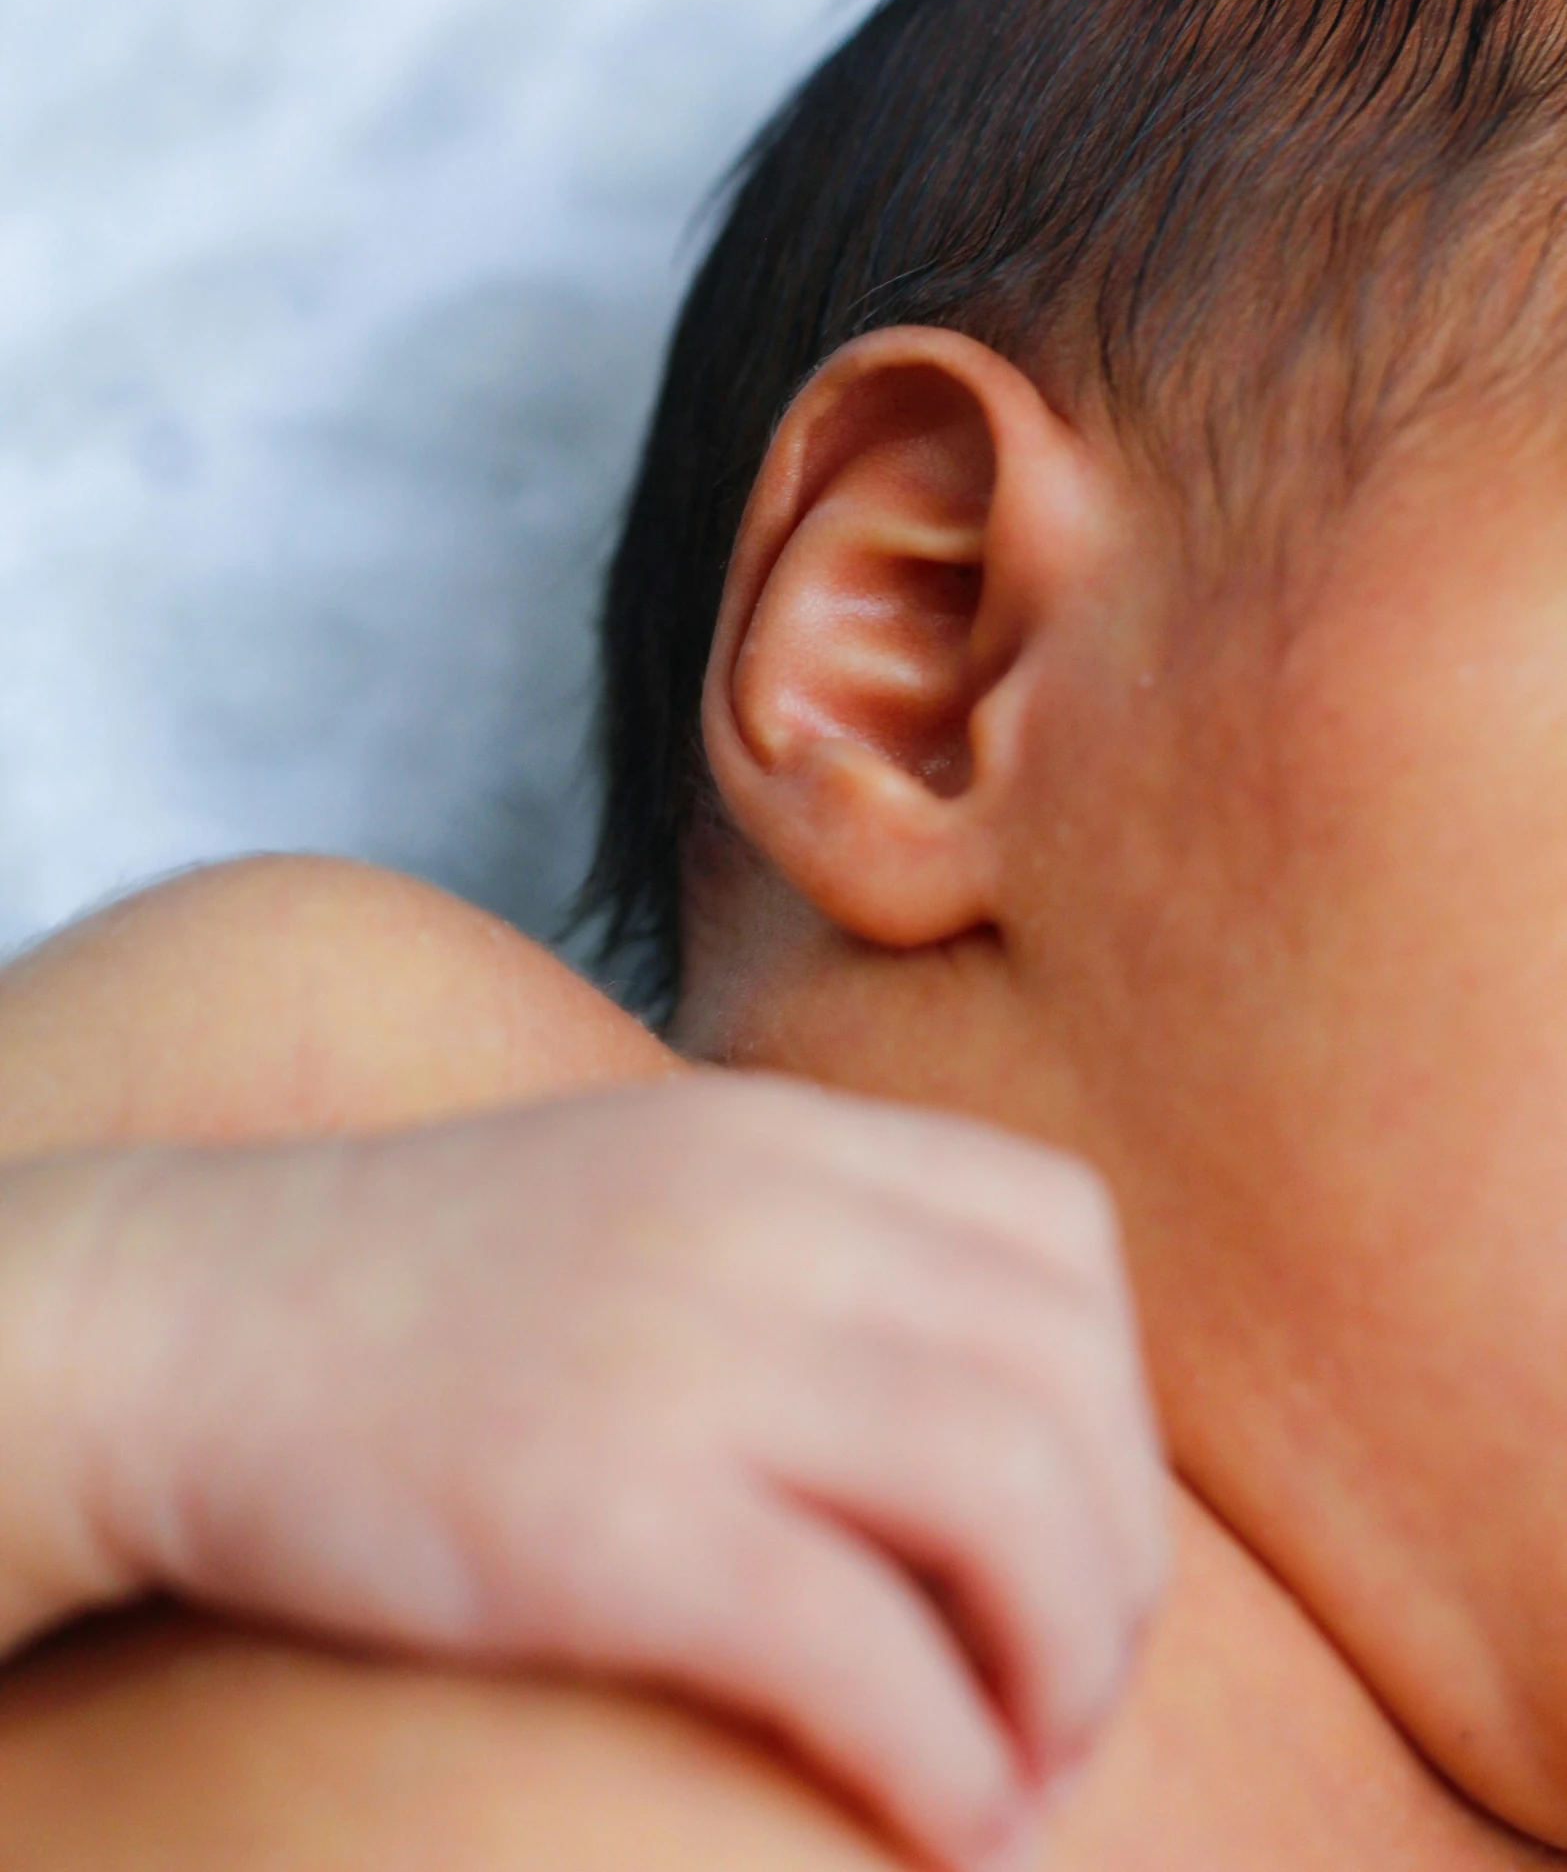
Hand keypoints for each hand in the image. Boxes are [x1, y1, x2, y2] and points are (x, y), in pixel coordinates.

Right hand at [1, 1075, 1165, 1871]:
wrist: (198, 1324)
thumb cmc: (436, 1291)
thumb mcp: (652, 1196)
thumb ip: (817, 1248)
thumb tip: (992, 1411)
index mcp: (775, 1136)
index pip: (1062, 1235)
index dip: (1114, 1405)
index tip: (1072, 1529)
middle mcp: (759, 1219)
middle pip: (1069, 1385)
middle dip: (1115, 1565)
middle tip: (1070, 1687)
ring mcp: (689, 1356)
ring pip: (1015, 1505)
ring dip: (1067, 1670)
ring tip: (1025, 1769)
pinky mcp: (610, 1516)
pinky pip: (868, 1651)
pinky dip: (951, 1760)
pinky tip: (943, 1822)